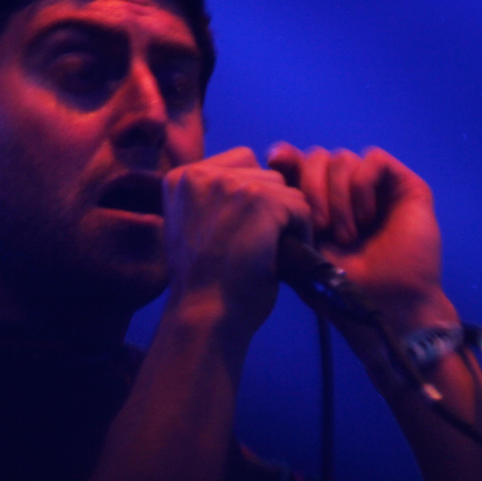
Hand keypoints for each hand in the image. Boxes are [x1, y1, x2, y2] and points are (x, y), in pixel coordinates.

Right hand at [163, 146, 311, 338]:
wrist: (205, 315)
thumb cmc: (203, 284)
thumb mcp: (193, 228)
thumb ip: (212, 200)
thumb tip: (253, 182)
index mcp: (180, 178)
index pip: (237, 165)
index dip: (250, 198)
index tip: (240, 232)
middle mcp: (201, 173)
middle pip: (262, 173)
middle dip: (268, 207)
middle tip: (256, 244)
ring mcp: (231, 184)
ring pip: (283, 189)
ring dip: (284, 220)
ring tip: (268, 252)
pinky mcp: (260, 199)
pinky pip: (300, 206)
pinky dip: (301, 233)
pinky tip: (281, 257)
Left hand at [266, 144, 456, 333]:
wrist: (386, 305)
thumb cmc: (343, 288)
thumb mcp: (299, 253)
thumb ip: (283, 219)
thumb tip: (264, 184)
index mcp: (318, 203)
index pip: (296, 162)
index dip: (285, 157)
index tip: (273, 163)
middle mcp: (345, 191)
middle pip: (316, 157)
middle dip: (311, 187)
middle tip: (320, 226)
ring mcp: (375, 187)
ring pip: (342, 158)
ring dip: (338, 196)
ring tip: (347, 235)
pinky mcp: (403, 186)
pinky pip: (373, 159)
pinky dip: (363, 183)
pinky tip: (366, 216)